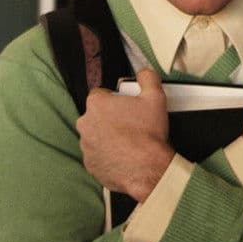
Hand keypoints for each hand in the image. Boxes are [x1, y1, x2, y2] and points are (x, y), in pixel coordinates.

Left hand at [76, 67, 174, 201]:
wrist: (146, 168)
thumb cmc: (148, 134)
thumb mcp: (156, 97)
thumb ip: (148, 78)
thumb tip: (143, 73)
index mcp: (97, 104)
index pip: (100, 94)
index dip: (115, 98)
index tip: (126, 105)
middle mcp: (86, 124)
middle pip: (96, 115)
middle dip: (110, 118)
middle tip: (131, 123)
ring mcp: (86, 146)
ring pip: (96, 136)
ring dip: (108, 136)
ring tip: (130, 140)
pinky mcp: (90, 164)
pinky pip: (98, 155)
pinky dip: (108, 154)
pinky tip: (125, 154)